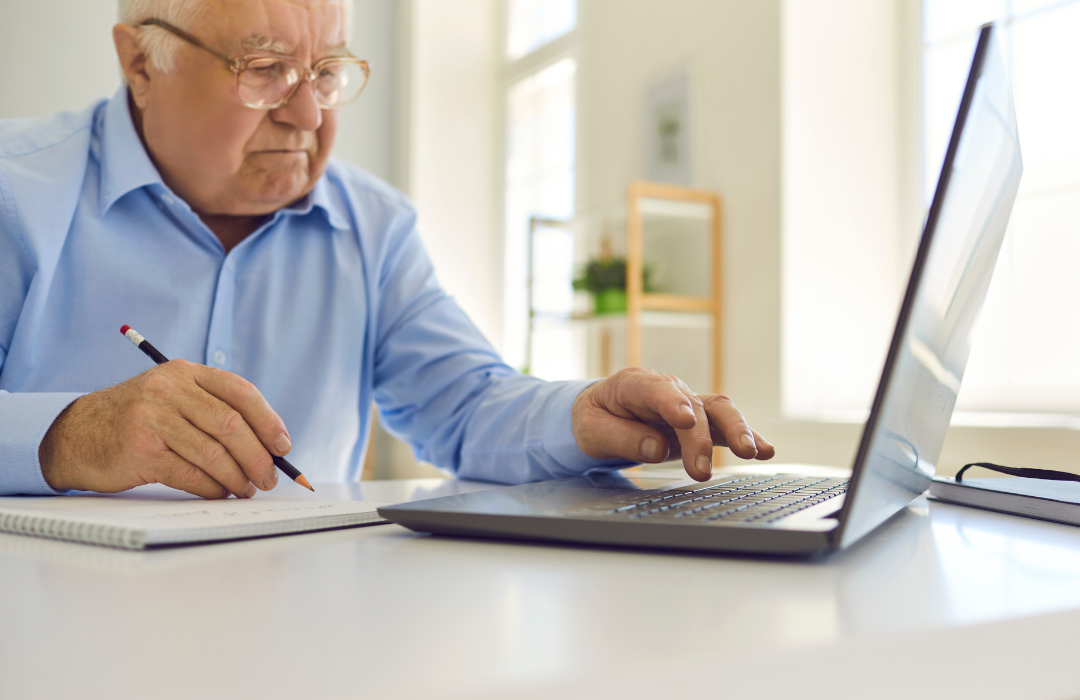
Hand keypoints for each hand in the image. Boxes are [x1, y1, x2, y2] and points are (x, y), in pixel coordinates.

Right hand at [39, 360, 291, 498]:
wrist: (76, 434)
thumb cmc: (137, 420)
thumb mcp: (172, 398)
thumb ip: (213, 410)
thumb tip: (267, 444)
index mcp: (185, 372)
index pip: (240, 392)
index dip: (268, 421)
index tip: (283, 446)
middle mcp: (169, 390)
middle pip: (232, 425)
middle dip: (258, 457)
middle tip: (268, 478)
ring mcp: (152, 418)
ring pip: (214, 453)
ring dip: (237, 477)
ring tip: (245, 489)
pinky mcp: (140, 450)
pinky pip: (191, 474)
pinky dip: (212, 488)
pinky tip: (220, 493)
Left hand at [572, 368, 774, 480]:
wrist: (603, 412)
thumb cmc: (596, 418)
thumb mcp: (591, 430)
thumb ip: (621, 438)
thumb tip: (656, 448)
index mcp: (634, 384)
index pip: (656, 390)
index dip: (672, 403)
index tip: (685, 421)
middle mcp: (668, 389)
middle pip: (694, 406)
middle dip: (701, 437)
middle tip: (701, 470)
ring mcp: (688, 403)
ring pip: (719, 410)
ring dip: (736, 431)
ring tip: (751, 453)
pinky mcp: (701, 421)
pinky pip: (727, 426)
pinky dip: (748, 436)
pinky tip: (766, 450)